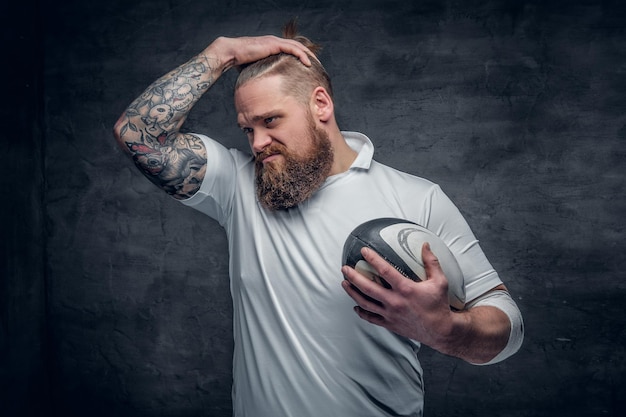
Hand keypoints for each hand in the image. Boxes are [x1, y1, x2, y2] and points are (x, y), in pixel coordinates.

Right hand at [206, 35, 312, 70]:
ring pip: (298, 46)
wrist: (231, 53)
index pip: (291, 50)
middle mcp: (275, 42)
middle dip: (309, 56)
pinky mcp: (274, 44)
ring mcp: (275, 42)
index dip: (301, 57)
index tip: (308, 68)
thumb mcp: (255, 69)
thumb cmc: (239, 62)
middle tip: (318, 66)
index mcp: (272, 47)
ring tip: (316, 64)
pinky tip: (308, 63)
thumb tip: (264, 90)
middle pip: (298, 47)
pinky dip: (302, 55)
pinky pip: (293, 49)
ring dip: (309, 55)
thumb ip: (262, 75)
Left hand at [341, 243, 459, 348]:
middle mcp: (394, 301)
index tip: (363, 251)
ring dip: (352, 292)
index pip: (384, 270)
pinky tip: (356, 306)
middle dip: (353, 277)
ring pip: (365, 303)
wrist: (440, 331)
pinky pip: (371, 318)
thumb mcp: (439, 281)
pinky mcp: (390, 324)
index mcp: (405, 289)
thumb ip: (431, 262)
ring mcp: (390, 314)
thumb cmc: (439, 305)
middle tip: (345, 268)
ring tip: (344, 283)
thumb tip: (425, 245)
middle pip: (368, 287)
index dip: (372, 259)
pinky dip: (361, 312)